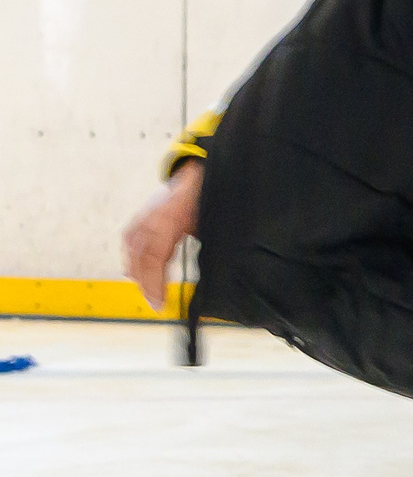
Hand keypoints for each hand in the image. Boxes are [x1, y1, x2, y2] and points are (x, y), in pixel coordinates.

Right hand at [122, 160, 202, 310]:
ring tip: (150, 295)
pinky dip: (133, 259)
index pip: (156, 255)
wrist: (201, 170)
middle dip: (147, 283)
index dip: (155, 281)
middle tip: (158, 305)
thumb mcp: (215, 218)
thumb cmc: (213, 195)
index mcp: (173, 216)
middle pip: (141, 255)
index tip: (160, 302)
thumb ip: (211, 242)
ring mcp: (145, 214)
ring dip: (138, 273)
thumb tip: (217, 273)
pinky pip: (131, 241)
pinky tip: (136, 276)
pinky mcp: (143, 217)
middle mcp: (153, 216)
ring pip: (132, 248)